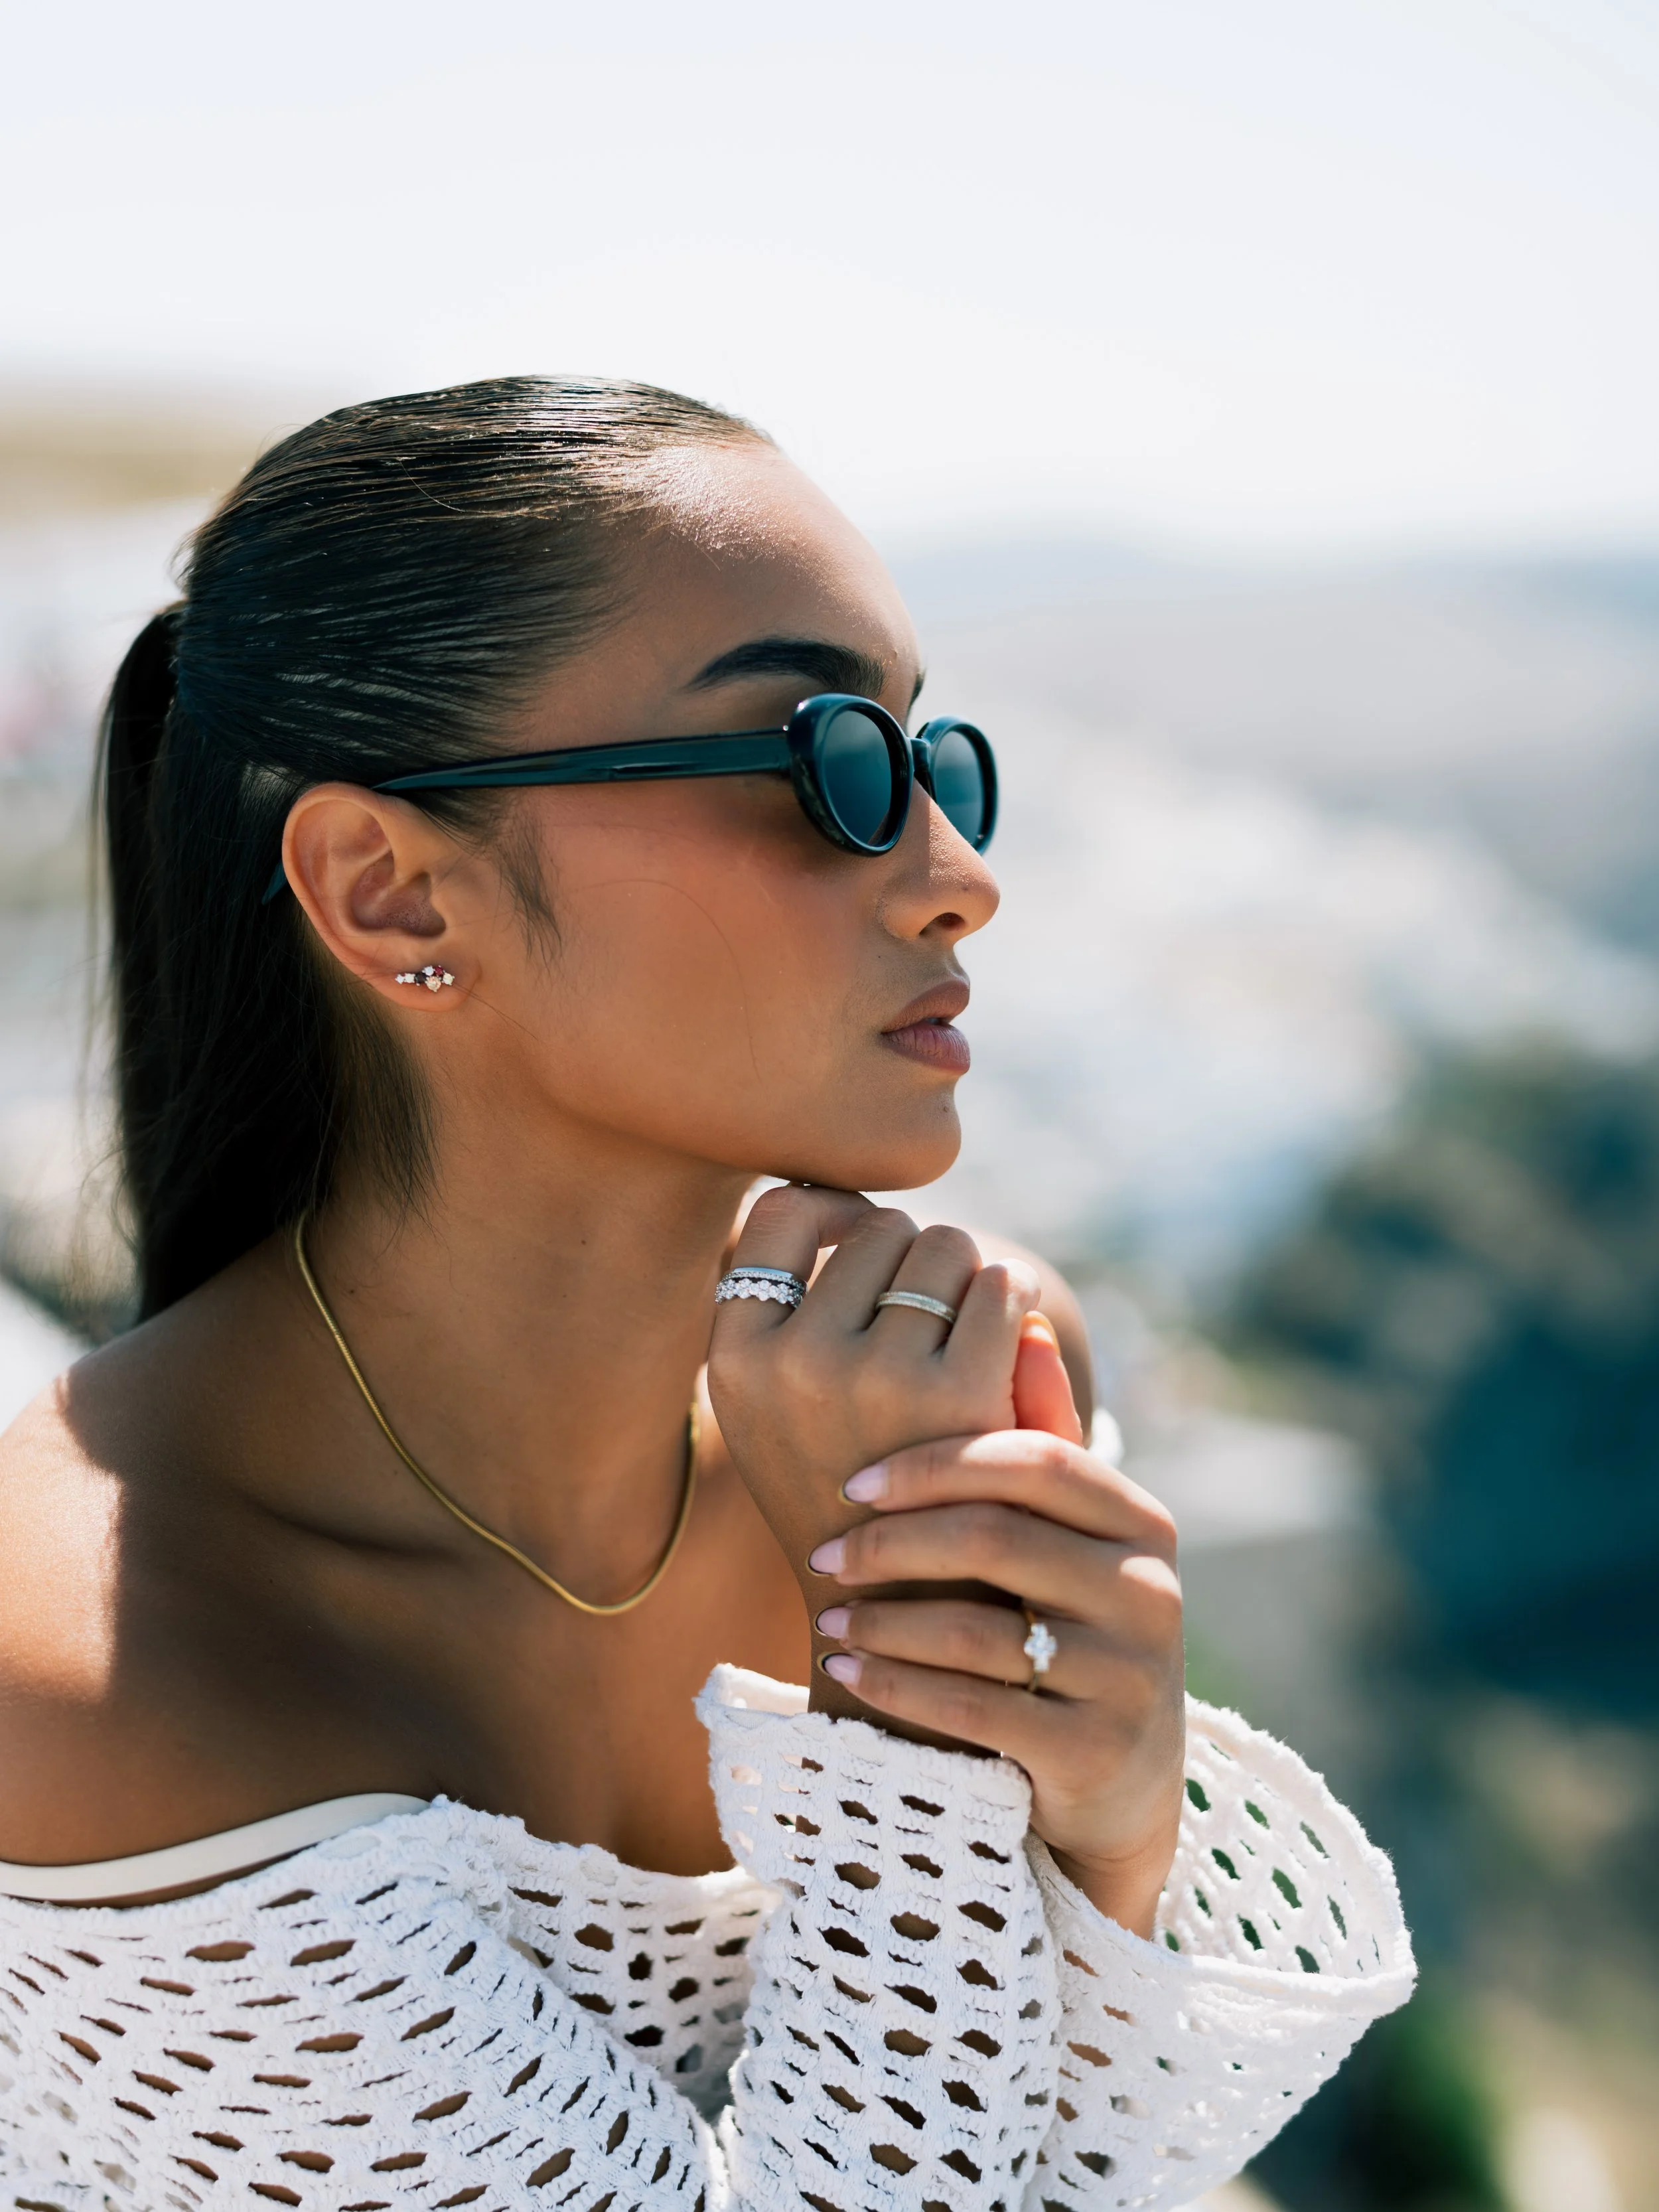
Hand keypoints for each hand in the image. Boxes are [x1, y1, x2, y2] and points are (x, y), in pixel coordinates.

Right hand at [707, 1183, 1042, 1587]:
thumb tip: (861, 1201)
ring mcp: (871, 1377)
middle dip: (912, 1256)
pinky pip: (997, 1285)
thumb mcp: (786, 1404)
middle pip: (878, 1227)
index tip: (863, 1247)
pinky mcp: (954, 1395)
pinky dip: (1012, 1296)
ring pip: (943, 1245)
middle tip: (927, 1319)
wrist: (910, 1610)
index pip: (781, 1212)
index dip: (833, 1211)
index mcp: (735, 1359)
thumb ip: (807, 1298)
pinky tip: (1012, 1331)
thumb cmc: (854, 1492)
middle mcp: (791, 1362)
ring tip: (966, 1330)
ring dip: (965, 1275)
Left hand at [809, 1430, 1184, 1937]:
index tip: (854, 1480)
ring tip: (826, 1614)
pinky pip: (973, 1706)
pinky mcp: (1095, 1751)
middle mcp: (1150, 1591)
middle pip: (999, 1537)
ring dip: (885, 1619)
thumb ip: (1046, 1435)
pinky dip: (897, 1684)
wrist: (1119, 1787)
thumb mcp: (1069, 1539)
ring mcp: (1129, 1676)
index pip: (1035, 1460)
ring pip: (979, 1628)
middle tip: (822, 1551)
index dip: (937, 1462)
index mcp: (1141, 1521)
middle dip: (895, 1542)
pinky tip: (846, 1669)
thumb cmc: (1069, 1634)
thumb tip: (1026, 1317)